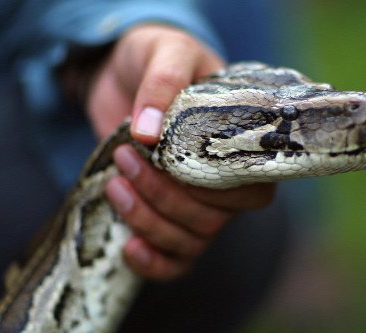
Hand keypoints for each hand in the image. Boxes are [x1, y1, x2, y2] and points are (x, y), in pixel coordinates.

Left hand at [86, 24, 276, 279]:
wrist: (123, 73)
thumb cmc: (158, 56)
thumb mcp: (164, 51)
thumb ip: (163, 81)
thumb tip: (150, 131)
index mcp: (242, 143)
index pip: (251, 188)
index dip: (215, 188)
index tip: (170, 161)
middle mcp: (227, 183)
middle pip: (214, 220)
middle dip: (165, 197)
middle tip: (126, 157)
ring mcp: (198, 206)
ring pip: (191, 240)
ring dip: (149, 220)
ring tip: (114, 183)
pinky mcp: (166, 219)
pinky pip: (175, 261)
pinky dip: (153, 263)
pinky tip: (129, 247)